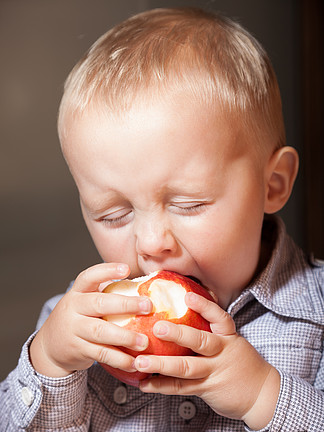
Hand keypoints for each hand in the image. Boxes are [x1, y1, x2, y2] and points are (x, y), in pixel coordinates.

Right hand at [30, 263, 151, 377]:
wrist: (49, 345)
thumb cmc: (79, 317)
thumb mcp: (85, 301)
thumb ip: (106, 294)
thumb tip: (145, 287)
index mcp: (78, 292)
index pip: (89, 276)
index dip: (107, 270)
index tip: (126, 268)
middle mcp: (73, 308)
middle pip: (99, 303)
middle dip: (126, 304)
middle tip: (148, 306)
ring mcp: (74, 329)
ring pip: (100, 332)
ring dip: (125, 337)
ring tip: (144, 342)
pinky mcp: (77, 350)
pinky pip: (101, 354)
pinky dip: (119, 359)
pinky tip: (134, 362)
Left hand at [134, 292, 279, 429]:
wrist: (263, 394)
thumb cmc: (241, 362)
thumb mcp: (232, 341)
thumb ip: (213, 329)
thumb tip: (186, 304)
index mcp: (228, 337)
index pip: (219, 318)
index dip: (204, 306)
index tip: (188, 297)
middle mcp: (222, 352)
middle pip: (200, 342)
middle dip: (178, 335)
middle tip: (158, 328)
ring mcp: (214, 372)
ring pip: (186, 367)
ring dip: (161, 364)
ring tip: (140, 361)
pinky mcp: (207, 389)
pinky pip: (182, 388)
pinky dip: (162, 386)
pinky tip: (145, 384)